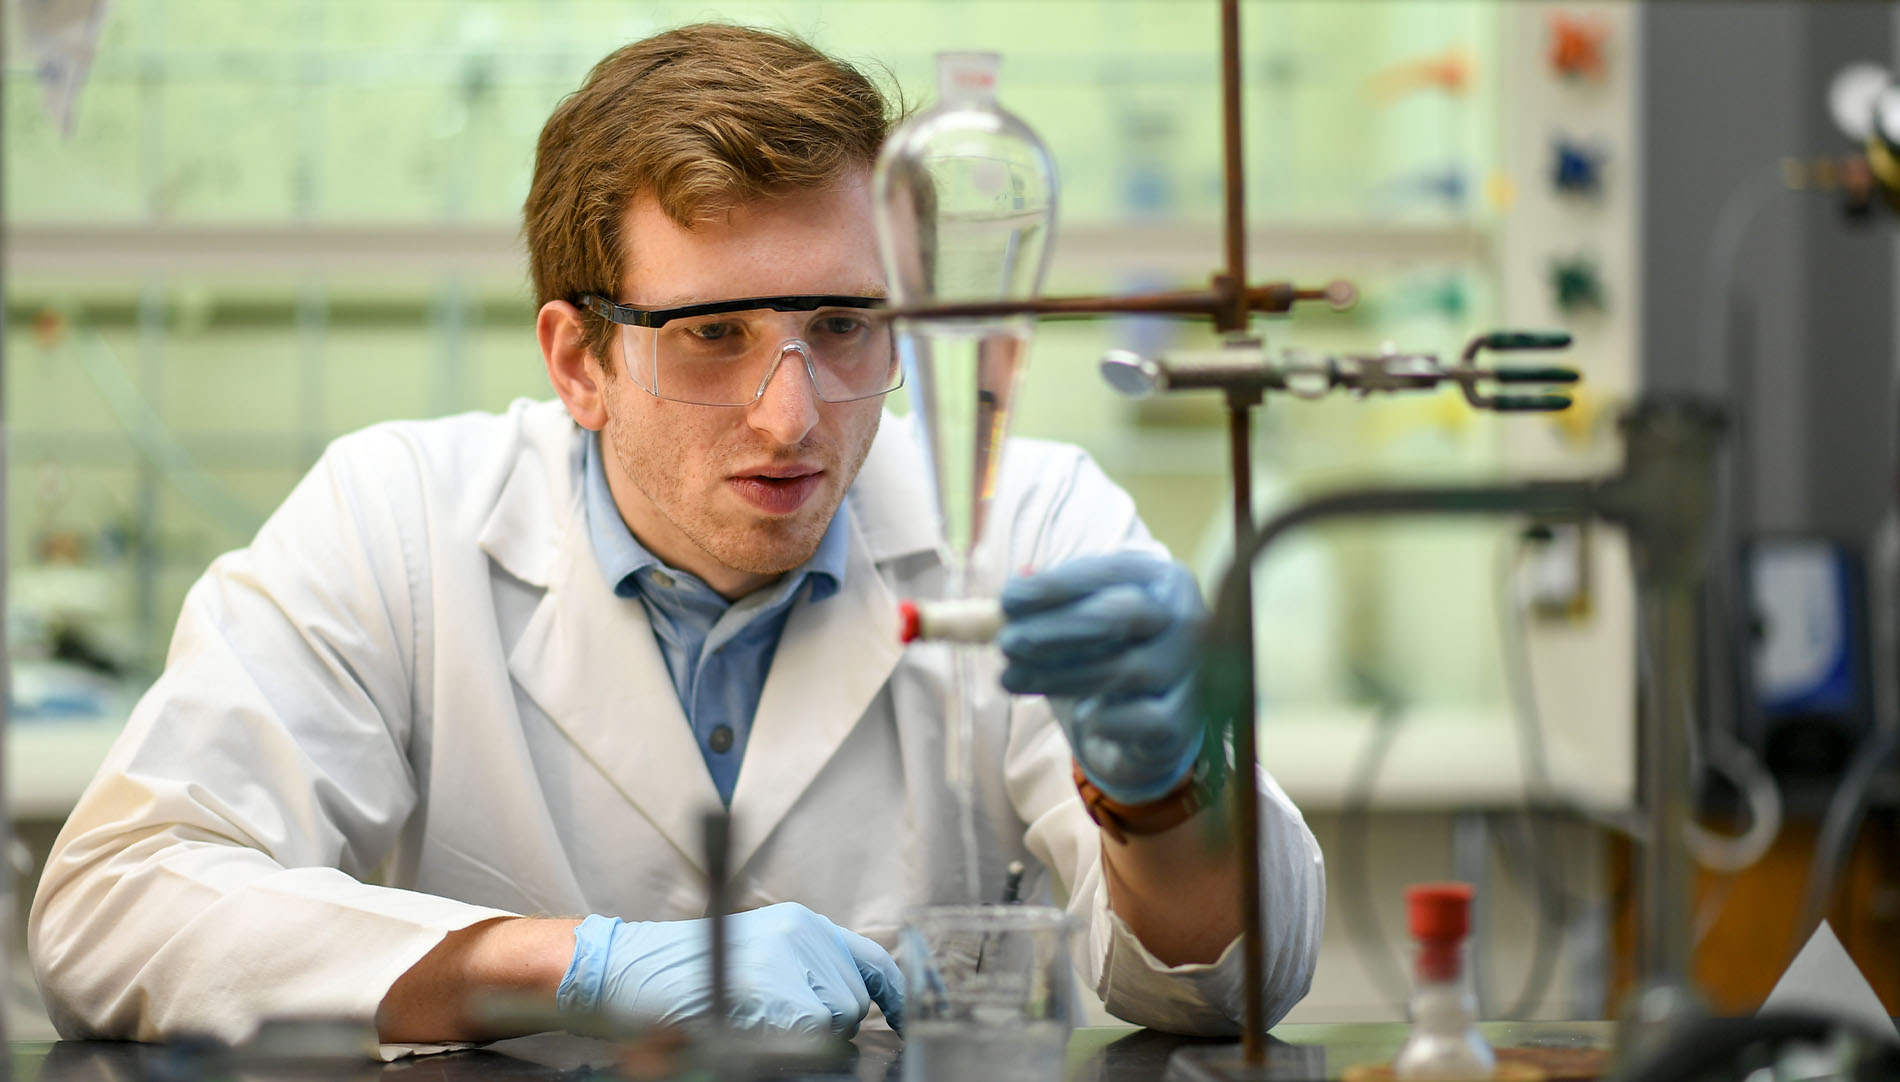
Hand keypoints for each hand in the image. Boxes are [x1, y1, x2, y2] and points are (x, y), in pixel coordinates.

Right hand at [557, 902, 903, 1036]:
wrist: (621, 970)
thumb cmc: (681, 975)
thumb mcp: (756, 956)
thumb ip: (803, 971)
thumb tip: (851, 1005)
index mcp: (803, 924)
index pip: (872, 961)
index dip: (893, 995)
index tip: (905, 1022)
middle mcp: (803, 933)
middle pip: (853, 1003)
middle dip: (825, 1023)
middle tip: (770, 1020)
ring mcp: (787, 959)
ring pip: (832, 1023)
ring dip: (801, 1035)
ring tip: (748, 1021)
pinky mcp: (770, 989)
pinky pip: (803, 1035)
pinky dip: (778, 1044)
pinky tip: (742, 1027)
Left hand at [999, 553, 1207, 804]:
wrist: (1149, 726)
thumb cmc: (1111, 657)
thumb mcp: (1083, 623)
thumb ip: (1047, 608)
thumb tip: (1003, 598)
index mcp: (1163, 579)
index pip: (1107, 574)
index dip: (1055, 586)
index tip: (1007, 600)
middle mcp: (1188, 618)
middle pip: (1120, 616)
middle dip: (1056, 630)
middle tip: (1007, 643)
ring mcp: (1193, 671)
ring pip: (1123, 670)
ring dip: (1058, 676)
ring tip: (1010, 679)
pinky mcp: (1183, 721)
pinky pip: (1136, 719)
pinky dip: (1102, 719)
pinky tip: (1083, 718)